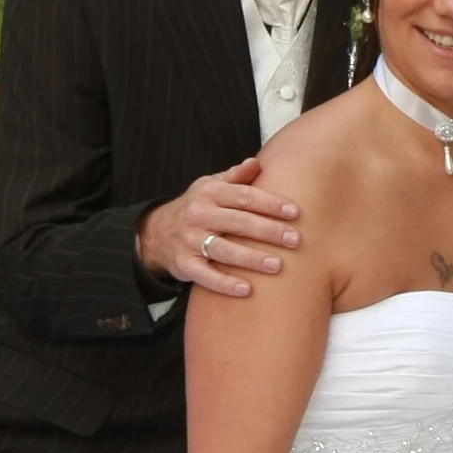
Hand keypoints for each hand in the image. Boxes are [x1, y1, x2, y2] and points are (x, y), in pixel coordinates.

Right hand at [137, 158, 301, 295]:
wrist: (157, 232)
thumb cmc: (197, 206)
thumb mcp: (211, 186)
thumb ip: (236, 177)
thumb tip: (257, 163)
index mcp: (210, 193)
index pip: (244, 196)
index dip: (270, 204)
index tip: (294, 212)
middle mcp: (199, 215)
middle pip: (238, 222)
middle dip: (269, 231)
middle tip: (295, 240)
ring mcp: (190, 241)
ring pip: (224, 250)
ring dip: (251, 258)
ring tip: (277, 265)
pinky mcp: (184, 265)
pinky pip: (206, 276)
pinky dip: (225, 284)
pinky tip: (247, 290)